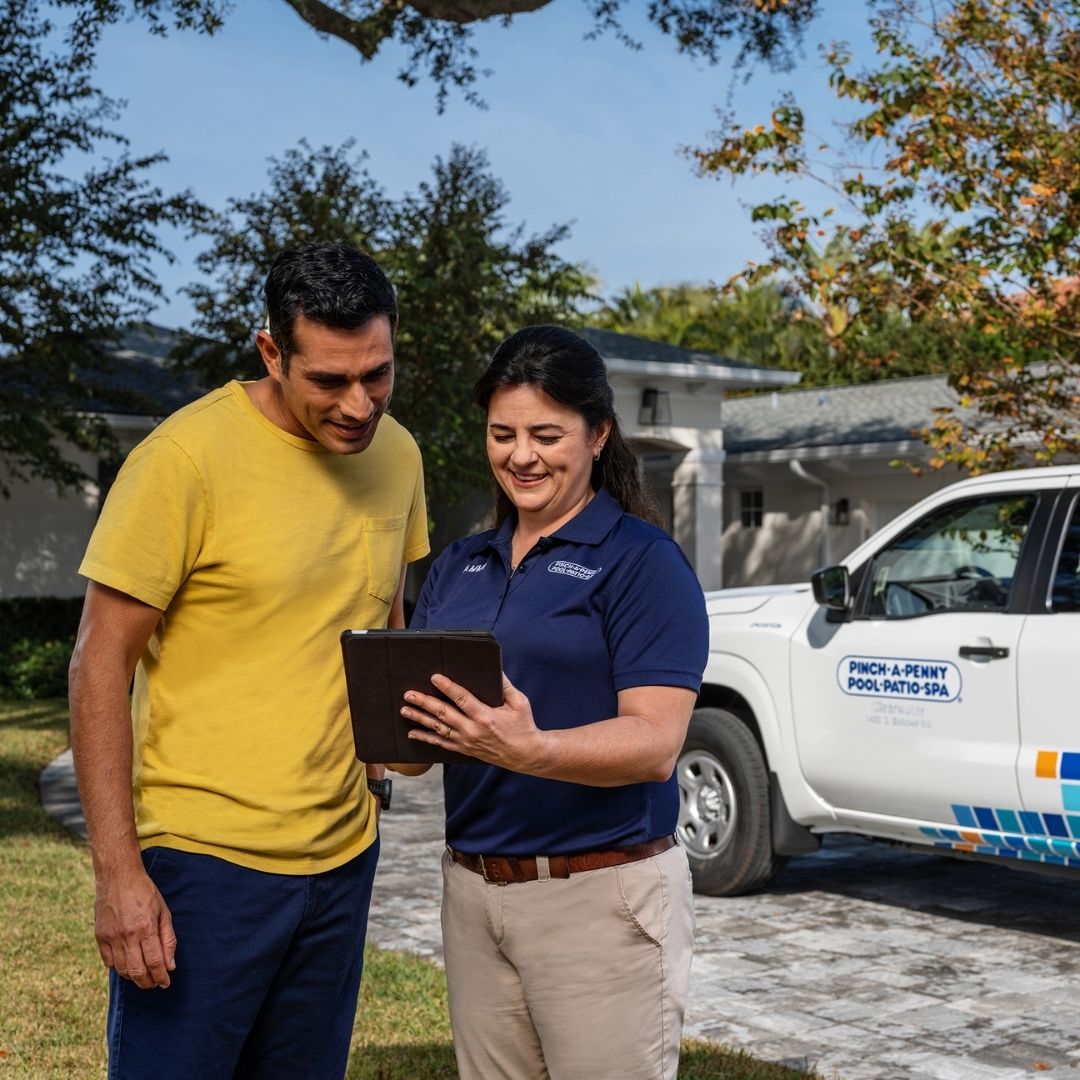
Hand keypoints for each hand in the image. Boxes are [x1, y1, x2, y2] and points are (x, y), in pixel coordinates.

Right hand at [94, 865, 176, 989]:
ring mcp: (111, 937)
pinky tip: (127, 965)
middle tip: (154, 984)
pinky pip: (108, 962)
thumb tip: (170, 965)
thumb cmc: (145, 893)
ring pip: (122, 970)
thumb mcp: (163, 911)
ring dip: (134, 977)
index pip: (155, 962)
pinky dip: (119, 968)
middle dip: (148, 982)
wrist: (118, 877)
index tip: (165, 983)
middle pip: (137, 971)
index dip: (161, 977)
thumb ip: (168, 939)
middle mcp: (127, 935)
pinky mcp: (100, 937)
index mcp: (146, 928)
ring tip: (143, 976)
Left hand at [402, 673, 545, 772]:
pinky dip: (425, 738)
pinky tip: (412, 733)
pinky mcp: (464, 749)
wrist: (525, 754)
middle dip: (424, 702)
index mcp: (486, 716)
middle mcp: (472, 730)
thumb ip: (506, 686)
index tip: (434, 677)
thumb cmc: (523, 725)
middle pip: (443, 713)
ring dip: (420, 719)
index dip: (447, 687)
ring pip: (438, 729)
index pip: (462, 698)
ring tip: (405, 710)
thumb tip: (495, 668)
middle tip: (409, 694)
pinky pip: (441, 744)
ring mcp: (466, 741)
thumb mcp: (519, 702)